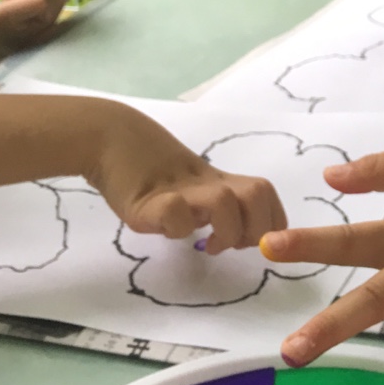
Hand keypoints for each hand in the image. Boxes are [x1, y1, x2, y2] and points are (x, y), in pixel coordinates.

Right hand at [87, 102, 286, 250]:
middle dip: (257, 227)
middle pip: (259, 193)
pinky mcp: (148, 202)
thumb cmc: (151, 171)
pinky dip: (178, 227)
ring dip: (226, 229)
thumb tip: (241, 236)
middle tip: (234, 244)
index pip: (266, 193)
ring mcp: (179, 191)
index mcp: (220, 182)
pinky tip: (168, 229)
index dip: (271, 220)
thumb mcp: (191, 190)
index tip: (253, 240)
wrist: (111, 140)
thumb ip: (216, 208)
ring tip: (209, 244)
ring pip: (225, 202)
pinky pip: (174, 213)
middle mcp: (207, 184)